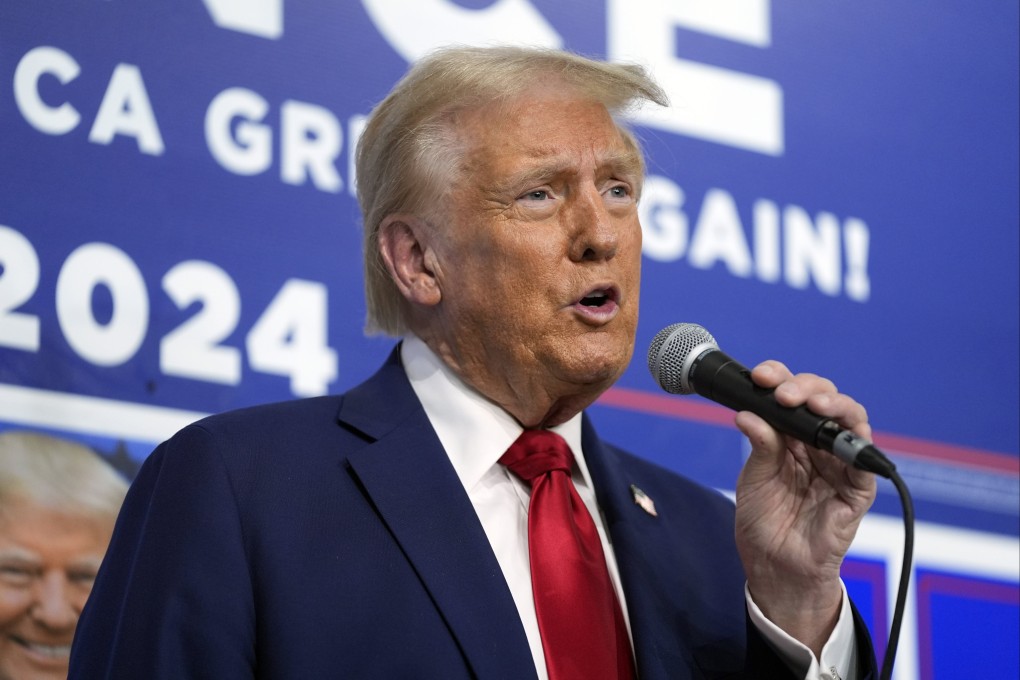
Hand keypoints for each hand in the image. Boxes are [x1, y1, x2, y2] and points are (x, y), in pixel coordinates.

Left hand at [733, 360, 876, 656]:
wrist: (774, 565)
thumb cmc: (763, 520)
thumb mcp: (755, 478)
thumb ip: (760, 446)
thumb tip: (747, 413)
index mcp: (789, 435)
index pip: (791, 394)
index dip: (779, 377)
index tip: (760, 375)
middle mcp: (817, 442)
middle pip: (823, 398)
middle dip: (805, 387)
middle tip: (782, 392)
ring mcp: (840, 462)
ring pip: (850, 418)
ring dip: (834, 404)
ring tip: (813, 404)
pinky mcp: (858, 488)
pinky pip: (866, 459)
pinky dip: (856, 441)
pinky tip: (838, 432)